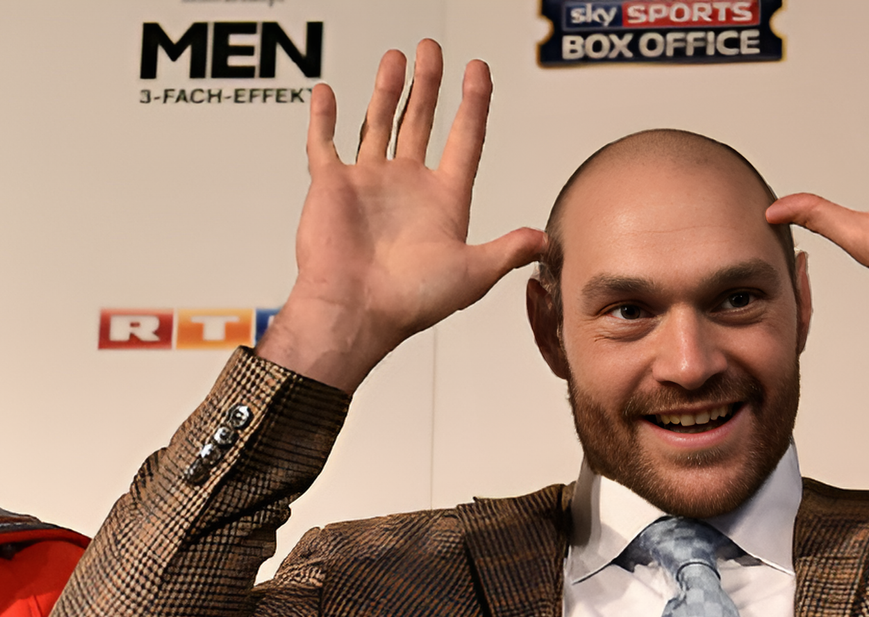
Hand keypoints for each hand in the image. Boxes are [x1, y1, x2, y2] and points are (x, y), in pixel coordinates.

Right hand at [254, 41, 544, 391]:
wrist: (353, 314)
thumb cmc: (408, 302)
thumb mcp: (473, 274)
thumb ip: (507, 251)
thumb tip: (544, 241)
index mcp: (442, 202)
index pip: (464, 139)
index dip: (474, 103)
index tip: (478, 71)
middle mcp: (406, 188)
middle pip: (422, 120)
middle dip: (429, 83)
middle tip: (432, 50)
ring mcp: (368, 184)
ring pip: (378, 123)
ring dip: (386, 91)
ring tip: (394, 59)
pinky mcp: (331, 188)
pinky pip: (324, 144)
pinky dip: (323, 118)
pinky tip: (328, 93)